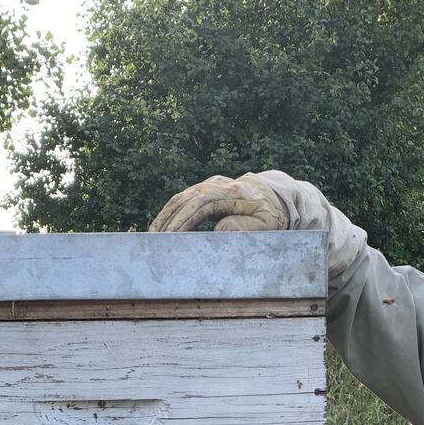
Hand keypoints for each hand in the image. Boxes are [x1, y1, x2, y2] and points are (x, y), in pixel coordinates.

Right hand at [149, 174, 288, 232]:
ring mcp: (210, 185)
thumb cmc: (269, 214)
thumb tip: (219, 228)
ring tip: (152, 235)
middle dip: (170, 219)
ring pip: (181, 197)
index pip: (202, 203)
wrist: (271, 196)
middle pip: (187, 199)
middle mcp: (218, 184)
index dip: (185, 218)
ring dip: (165, 215)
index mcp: (233, 192)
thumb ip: (244, 226)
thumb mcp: (264, 224)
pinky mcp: (205, 189)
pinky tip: (161, 226)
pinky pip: (183, 200)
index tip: (173, 235)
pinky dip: (170, 212)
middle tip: (156, 239)